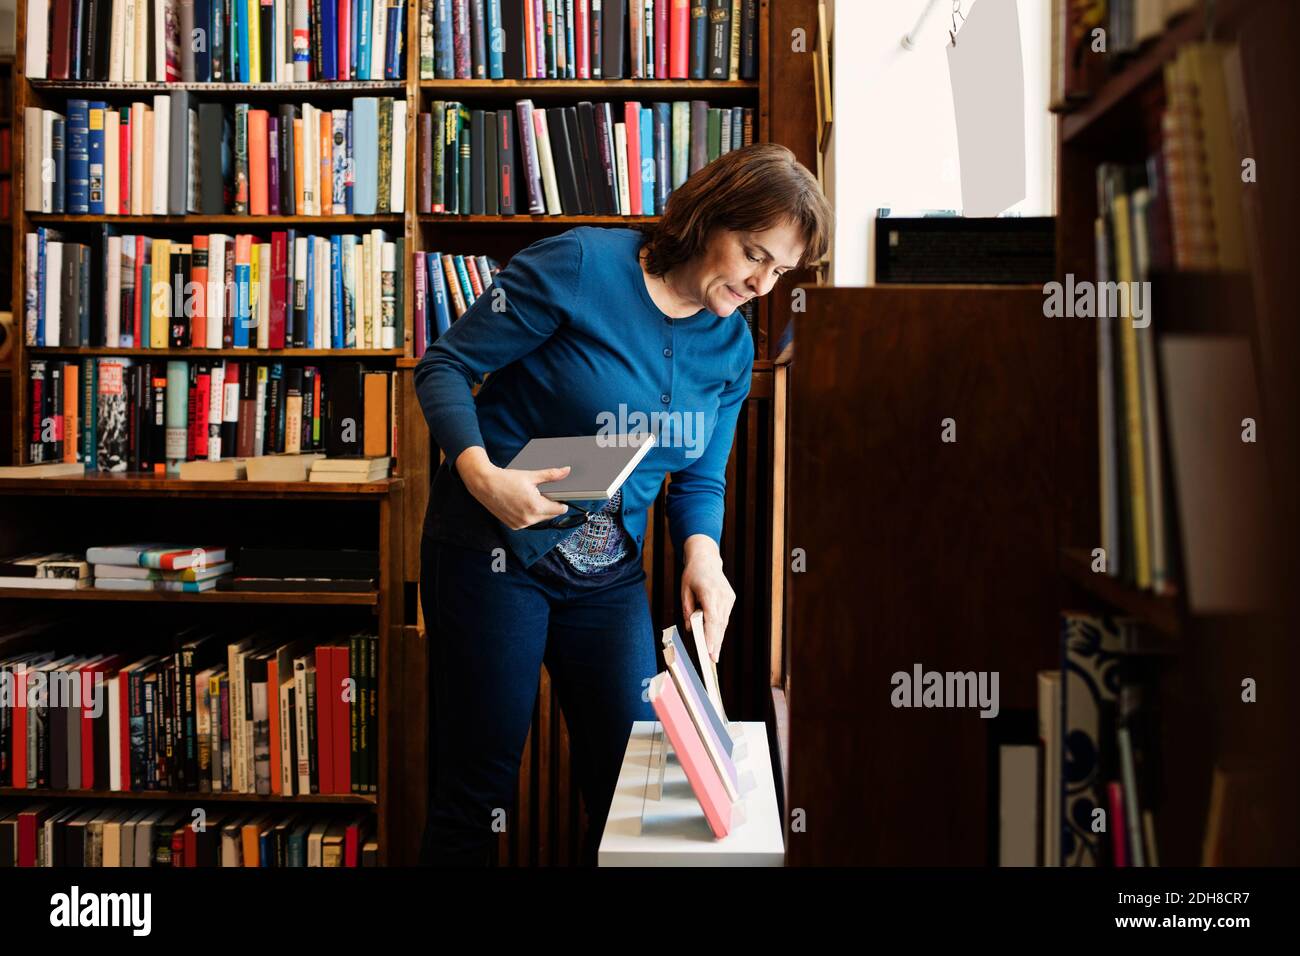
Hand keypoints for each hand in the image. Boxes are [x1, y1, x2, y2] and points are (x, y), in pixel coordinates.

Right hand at [456, 446, 571, 529]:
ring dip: (539, 510)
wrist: (485, 485)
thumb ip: (551, 475)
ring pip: (539, 519)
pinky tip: (521, 503)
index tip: (560, 496)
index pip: (559, 510)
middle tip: (541, 493)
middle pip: (550, 515)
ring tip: (528, 497)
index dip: (562, 502)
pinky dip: (528, 514)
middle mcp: (529, 519)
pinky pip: (528, 522)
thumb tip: (566, 471)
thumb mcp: (531, 476)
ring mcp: (521, 524)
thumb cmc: (506, 479)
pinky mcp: (514, 526)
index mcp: (536, 507)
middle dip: (549, 505)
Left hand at [681, 535, 734, 662]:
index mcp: (709, 592)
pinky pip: (724, 617)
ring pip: (723, 622)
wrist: (706, 559)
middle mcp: (722, 595)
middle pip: (719, 624)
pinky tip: (716, 640)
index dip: (711, 636)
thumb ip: (687, 610)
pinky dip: (719, 628)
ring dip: (718, 638)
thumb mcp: (684, 591)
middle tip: (713, 660)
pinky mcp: (730, 598)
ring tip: (714, 655)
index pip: (711, 618)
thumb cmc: (692, 575)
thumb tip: (689, 628)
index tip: (709, 650)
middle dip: (716, 643)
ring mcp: (728, 597)